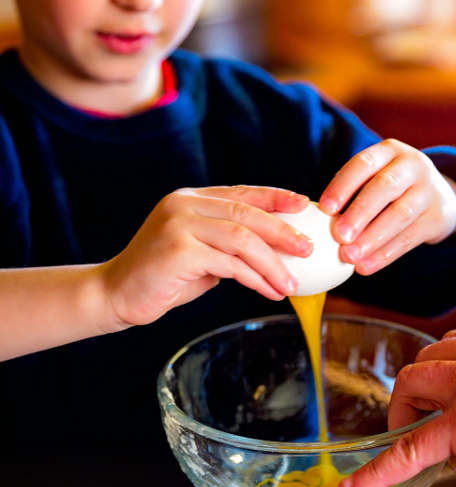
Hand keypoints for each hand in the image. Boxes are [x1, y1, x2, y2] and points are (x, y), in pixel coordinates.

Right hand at [99, 186, 311, 327]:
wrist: (115, 294)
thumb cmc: (163, 277)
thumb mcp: (200, 252)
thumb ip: (228, 244)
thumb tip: (276, 249)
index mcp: (190, 198)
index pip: (242, 192)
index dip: (276, 197)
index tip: (304, 205)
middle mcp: (184, 204)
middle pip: (247, 213)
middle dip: (283, 231)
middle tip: (309, 248)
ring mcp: (179, 225)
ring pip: (242, 239)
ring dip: (273, 263)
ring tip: (292, 283)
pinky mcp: (178, 251)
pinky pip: (229, 264)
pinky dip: (255, 278)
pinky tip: (269, 291)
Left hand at [319, 139, 455, 274]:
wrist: (440, 196)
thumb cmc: (390, 189)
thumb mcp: (376, 177)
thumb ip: (352, 194)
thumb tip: (316, 223)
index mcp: (389, 151)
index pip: (364, 163)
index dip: (343, 185)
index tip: (325, 209)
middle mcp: (412, 165)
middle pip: (385, 187)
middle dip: (360, 212)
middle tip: (338, 237)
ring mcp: (429, 190)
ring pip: (401, 214)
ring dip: (373, 238)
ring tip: (350, 257)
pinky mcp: (438, 216)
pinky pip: (410, 237)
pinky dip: (386, 254)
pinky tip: (366, 267)